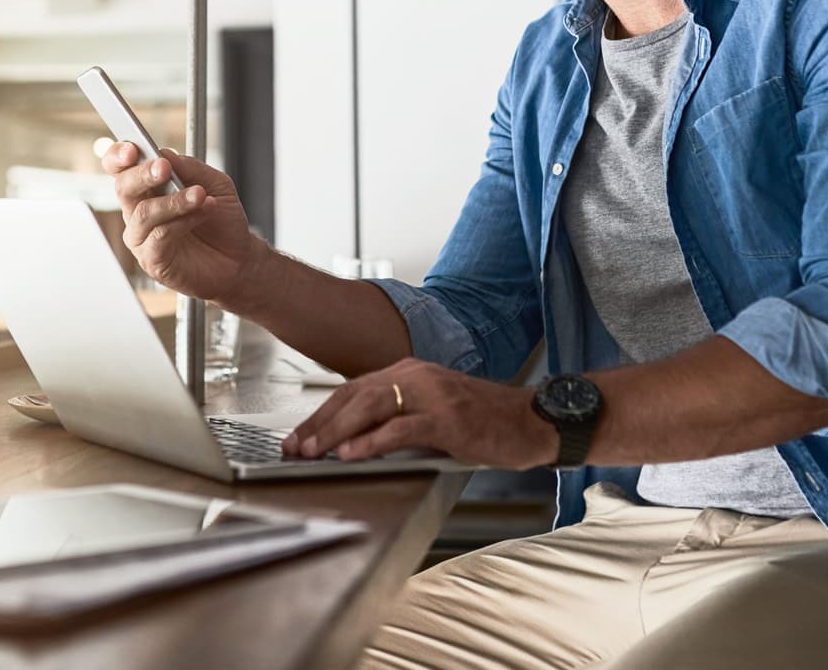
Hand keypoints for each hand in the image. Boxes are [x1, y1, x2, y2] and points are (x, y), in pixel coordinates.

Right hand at [100, 142, 258, 302]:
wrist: (239, 258)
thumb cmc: (221, 222)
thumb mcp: (215, 184)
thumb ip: (190, 168)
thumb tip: (165, 153)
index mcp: (148, 187)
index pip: (120, 167)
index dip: (118, 155)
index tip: (133, 149)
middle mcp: (139, 210)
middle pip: (123, 186)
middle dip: (143, 174)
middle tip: (164, 168)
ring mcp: (142, 236)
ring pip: (144, 212)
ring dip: (174, 200)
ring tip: (200, 195)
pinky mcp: (152, 259)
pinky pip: (159, 235)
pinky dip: (183, 221)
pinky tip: (202, 214)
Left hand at [281, 358, 556, 468]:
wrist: (532, 421)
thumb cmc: (484, 421)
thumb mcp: (433, 410)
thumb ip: (398, 416)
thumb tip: (354, 440)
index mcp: (409, 372)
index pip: (352, 390)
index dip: (321, 415)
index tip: (298, 436)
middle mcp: (416, 376)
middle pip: (353, 396)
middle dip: (318, 424)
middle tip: (294, 447)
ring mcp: (432, 395)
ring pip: (370, 407)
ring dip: (335, 431)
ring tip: (313, 451)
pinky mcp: (447, 419)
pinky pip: (400, 428)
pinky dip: (371, 442)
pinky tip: (351, 454)